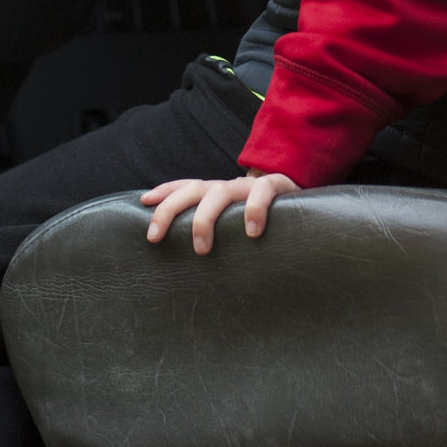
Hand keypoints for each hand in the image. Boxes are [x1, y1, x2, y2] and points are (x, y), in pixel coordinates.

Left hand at [141, 172, 300, 253]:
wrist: (303, 203)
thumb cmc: (262, 222)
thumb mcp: (233, 225)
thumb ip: (215, 232)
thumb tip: (184, 259)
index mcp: (217, 193)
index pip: (186, 186)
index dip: (165, 191)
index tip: (144, 203)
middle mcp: (229, 186)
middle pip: (194, 188)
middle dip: (170, 209)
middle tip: (156, 238)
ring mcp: (251, 186)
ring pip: (219, 191)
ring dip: (205, 218)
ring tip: (201, 248)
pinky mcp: (278, 186)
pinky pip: (263, 191)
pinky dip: (255, 208)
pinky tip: (252, 230)